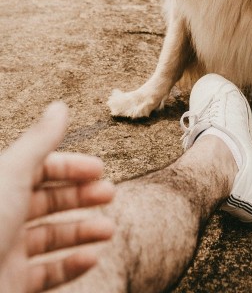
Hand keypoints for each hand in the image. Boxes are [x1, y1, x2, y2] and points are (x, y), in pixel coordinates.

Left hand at [0, 102, 114, 291]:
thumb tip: (59, 107)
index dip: (70, 166)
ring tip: (108, 230)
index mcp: (2, 185)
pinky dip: (71, 265)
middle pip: (48, 200)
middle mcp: (3, 215)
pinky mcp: (12, 283)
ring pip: (51, 237)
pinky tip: (91, 257)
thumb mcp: (13, 175)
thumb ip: (39, 142)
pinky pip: (47, 272)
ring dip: (83, 231)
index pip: (39, 169)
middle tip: (110, 195)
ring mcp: (7, 251)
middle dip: (82, 196)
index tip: (99, 169)